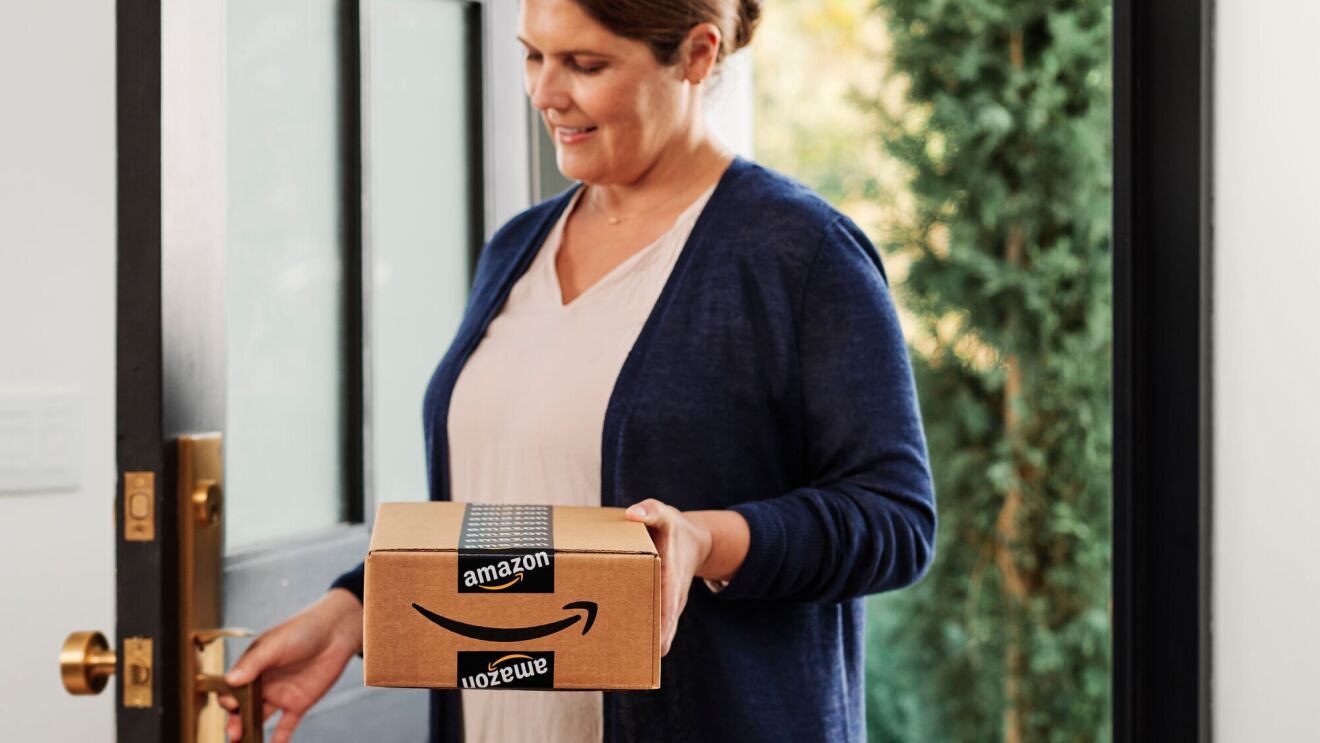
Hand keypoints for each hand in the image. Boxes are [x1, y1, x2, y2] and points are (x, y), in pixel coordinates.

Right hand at [217, 588, 362, 741]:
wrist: (337, 632)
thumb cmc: (303, 629)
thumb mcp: (275, 644)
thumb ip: (254, 662)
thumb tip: (231, 680)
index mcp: (253, 667)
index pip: (232, 688)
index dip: (228, 699)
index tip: (231, 705)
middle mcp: (263, 683)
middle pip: (242, 708)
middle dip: (235, 722)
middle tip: (234, 733)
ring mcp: (280, 695)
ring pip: (260, 719)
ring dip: (251, 732)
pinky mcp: (299, 703)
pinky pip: (285, 726)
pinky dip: (279, 739)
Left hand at [624, 500, 748, 655]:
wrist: (691, 540)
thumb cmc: (674, 529)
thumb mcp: (664, 515)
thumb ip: (651, 511)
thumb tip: (632, 514)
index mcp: (673, 579)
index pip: (670, 609)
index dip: (664, 630)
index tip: (658, 650)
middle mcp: (671, 597)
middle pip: (662, 628)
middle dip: (648, 645)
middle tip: (629, 662)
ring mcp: (665, 604)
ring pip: (656, 630)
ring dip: (641, 644)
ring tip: (619, 662)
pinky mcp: (656, 605)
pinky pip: (648, 622)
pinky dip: (637, 632)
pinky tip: (616, 644)